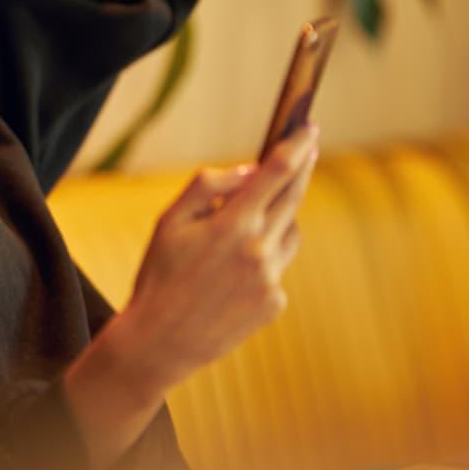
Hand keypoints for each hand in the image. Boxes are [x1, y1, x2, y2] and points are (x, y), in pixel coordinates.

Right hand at [108, 124, 322, 396]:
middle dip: (301, 170)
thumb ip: (207, 188)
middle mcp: (259, 250)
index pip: (276, 173)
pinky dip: (264, 258)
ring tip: (248, 224)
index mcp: (232, 225)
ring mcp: (270, 279)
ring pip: (291, 231)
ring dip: (280, 217)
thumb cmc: (159, 275)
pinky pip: (279, 266)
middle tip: (306, 151)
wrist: (160, 341)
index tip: (309, 128)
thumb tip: (249, 172)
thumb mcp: (168, 222)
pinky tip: (232, 274)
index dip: (297, 146)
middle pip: (294, 197)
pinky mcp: (275, 302)